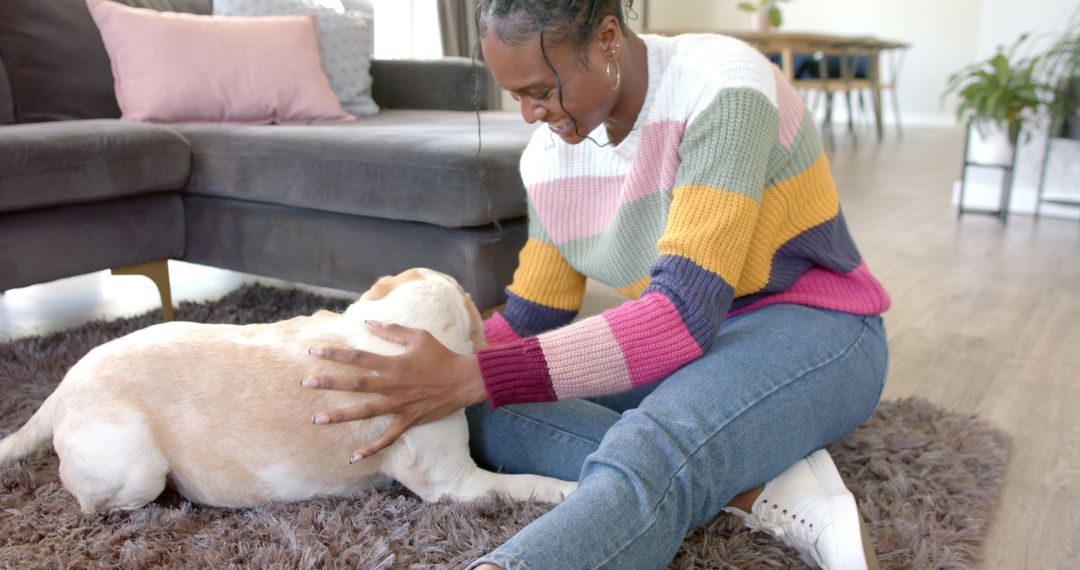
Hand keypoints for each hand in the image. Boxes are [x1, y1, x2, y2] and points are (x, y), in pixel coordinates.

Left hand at [303, 321, 487, 461]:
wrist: (464, 380)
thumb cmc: (441, 356)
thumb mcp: (418, 336)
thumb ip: (392, 330)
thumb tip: (369, 323)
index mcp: (393, 363)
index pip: (358, 357)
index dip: (335, 354)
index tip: (313, 353)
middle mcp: (393, 385)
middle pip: (356, 384)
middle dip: (330, 383)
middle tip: (306, 383)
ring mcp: (399, 405)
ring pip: (365, 412)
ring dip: (341, 416)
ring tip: (318, 419)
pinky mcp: (408, 420)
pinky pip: (388, 438)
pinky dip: (372, 449)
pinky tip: (354, 457)